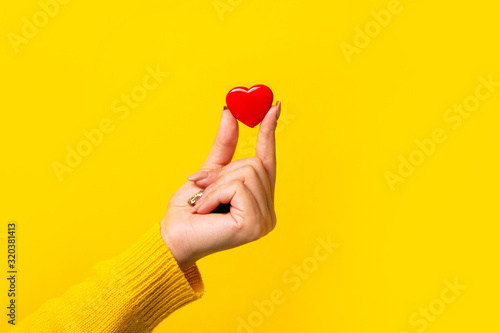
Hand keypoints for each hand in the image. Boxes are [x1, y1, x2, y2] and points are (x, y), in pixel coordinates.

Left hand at [161, 103, 279, 269]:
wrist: (172, 237)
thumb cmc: (188, 210)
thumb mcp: (208, 171)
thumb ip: (224, 145)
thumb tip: (229, 111)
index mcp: (260, 200)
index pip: (268, 160)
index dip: (270, 132)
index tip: (274, 105)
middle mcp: (268, 211)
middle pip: (255, 165)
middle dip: (222, 172)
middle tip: (202, 187)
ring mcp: (264, 221)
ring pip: (247, 174)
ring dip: (216, 184)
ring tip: (204, 203)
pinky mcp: (254, 225)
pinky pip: (238, 187)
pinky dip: (215, 193)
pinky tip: (206, 211)